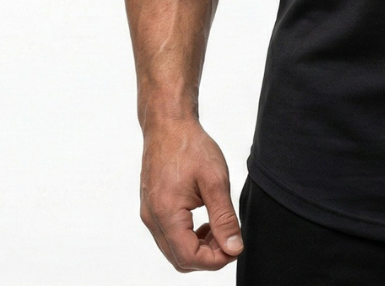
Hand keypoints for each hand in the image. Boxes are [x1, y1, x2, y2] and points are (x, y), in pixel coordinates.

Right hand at [139, 118, 244, 271]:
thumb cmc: (191, 147)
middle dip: (208, 256)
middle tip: (229, 238)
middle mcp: (152, 219)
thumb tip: (234, 248)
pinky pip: (169, 236)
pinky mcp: (151, 208)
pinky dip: (188, 237)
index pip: (188, 257)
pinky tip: (205, 221)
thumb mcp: (215, 180)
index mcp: (166, 213)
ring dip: (198, 247)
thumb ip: (224, 217)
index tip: (235, 247)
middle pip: (179, 259)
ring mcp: (149, 214)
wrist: (169, 124)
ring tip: (219, 228)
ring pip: (173, 250)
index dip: (215, 260)